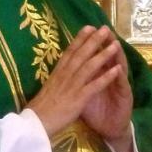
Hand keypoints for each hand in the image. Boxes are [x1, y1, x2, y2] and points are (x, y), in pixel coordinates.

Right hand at [25, 25, 123, 139]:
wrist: (34, 124)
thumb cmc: (41, 109)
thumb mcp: (49, 88)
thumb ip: (57, 78)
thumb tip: (62, 69)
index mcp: (57, 73)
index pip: (69, 52)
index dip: (80, 39)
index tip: (89, 27)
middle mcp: (64, 76)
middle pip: (81, 54)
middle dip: (94, 40)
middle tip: (105, 28)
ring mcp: (72, 86)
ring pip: (89, 66)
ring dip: (104, 54)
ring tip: (115, 44)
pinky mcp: (78, 98)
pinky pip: (95, 85)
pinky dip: (106, 76)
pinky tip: (117, 70)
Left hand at [79, 32, 134, 151]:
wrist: (111, 129)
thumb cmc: (97, 112)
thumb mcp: (83, 94)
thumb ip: (79, 80)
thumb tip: (65, 68)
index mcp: (99, 75)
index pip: (95, 56)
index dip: (91, 43)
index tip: (86, 28)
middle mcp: (112, 77)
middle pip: (108, 57)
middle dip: (105, 43)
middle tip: (103, 29)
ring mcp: (119, 86)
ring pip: (119, 67)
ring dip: (116, 56)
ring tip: (114, 43)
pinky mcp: (125, 97)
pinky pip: (121, 86)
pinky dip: (119, 77)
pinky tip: (118, 68)